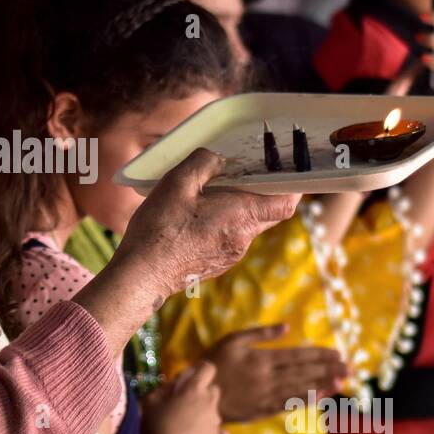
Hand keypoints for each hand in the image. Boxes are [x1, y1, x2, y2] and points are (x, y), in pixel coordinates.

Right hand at [115, 147, 299, 303]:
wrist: (141, 275)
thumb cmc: (159, 230)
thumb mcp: (177, 183)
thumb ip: (203, 162)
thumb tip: (218, 158)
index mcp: (241, 216)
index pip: (285, 202)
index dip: (292, 185)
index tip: (286, 170)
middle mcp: (243, 239)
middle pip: (268, 213)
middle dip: (262, 191)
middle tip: (245, 173)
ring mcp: (231, 255)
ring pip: (249, 225)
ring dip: (240, 207)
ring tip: (215, 191)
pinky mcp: (217, 264)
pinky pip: (232, 237)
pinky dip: (225, 222)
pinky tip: (199, 215)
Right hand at [140, 362, 225, 433]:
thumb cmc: (155, 429)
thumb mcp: (151, 402)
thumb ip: (166, 387)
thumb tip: (178, 380)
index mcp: (194, 390)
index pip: (207, 368)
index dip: (200, 369)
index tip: (191, 375)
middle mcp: (210, 403)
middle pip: (213, 389)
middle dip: (202, 392)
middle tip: (184, 401)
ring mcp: (215, 423)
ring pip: (213, 410)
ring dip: (203, 412)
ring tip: (185, 424)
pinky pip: (214, 429)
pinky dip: (206, 430)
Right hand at [206, 323, 346, 422]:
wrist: (198, 396)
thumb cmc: (213, 364)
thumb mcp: (232, 340)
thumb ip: (260, 333)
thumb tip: (286, 327)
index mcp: (261, 359)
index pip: (297, 356)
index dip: (319, 355)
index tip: (337, 353)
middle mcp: (267, 378)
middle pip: (303, 373)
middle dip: (328, 369)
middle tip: (350, 367)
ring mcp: (266, 396)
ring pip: (300, 389)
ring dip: (323, 385)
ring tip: (342, 381)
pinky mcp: (263, 410)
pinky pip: (289, 405)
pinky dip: (306, 400)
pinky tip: (321, 396)